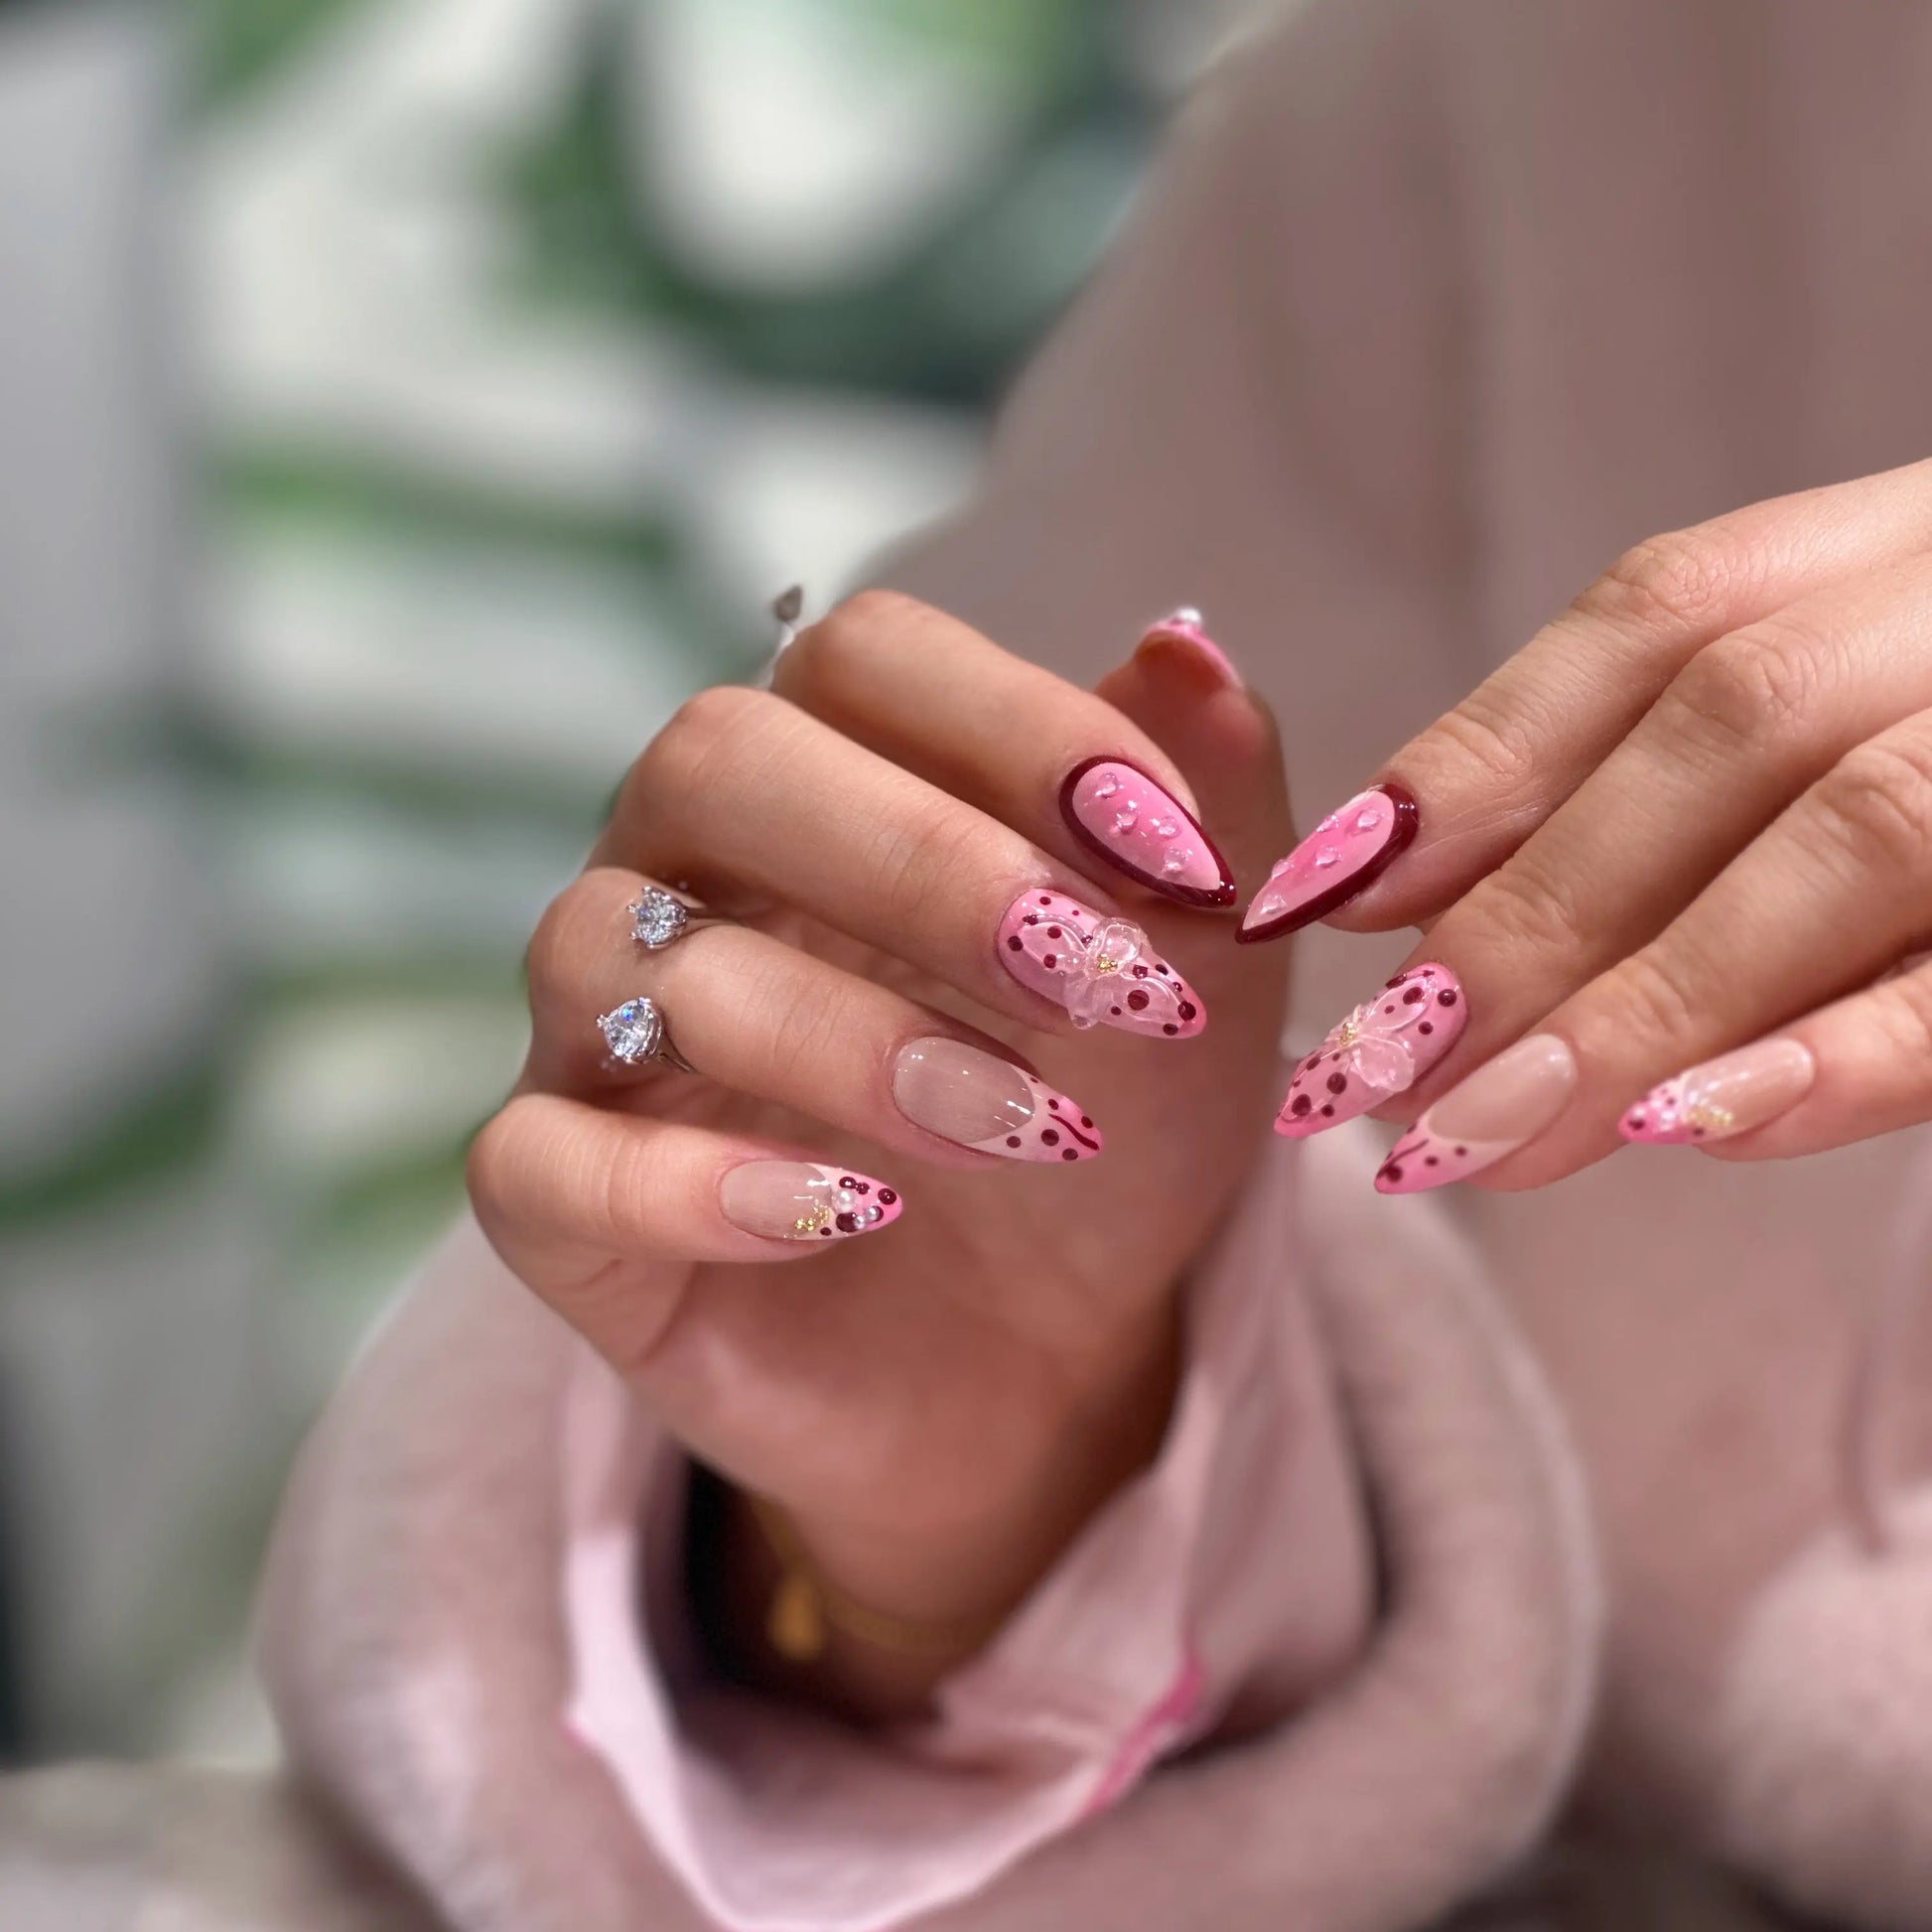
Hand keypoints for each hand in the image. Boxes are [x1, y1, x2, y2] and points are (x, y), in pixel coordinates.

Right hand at [468, 595, 1290, 1706]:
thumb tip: (1186, 643)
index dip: (1018, 726)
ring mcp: (604, 1032)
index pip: (862, 654)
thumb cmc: (1111, 1124)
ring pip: (613, 950)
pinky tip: (846, 1217)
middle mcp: (689, 872)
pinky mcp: (564, 1203)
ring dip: (846, 1037)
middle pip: (711, 758)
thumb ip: (1206, 808)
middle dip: (921, 861)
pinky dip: (687, 1187)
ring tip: (1028, 1129)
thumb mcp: (1201, 978)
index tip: (1175, 854)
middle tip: (1093, 979)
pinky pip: (539, 1160)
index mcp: (839, 779)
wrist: (1048, 1354)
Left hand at [1238, 458, 1931, 1192]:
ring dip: (1650, 1002)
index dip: (1474, 754)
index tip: (1309, 900)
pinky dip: (1853, 1050)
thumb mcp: (1848, 696)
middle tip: (1366, 1079)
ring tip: (1478, 1140)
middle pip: (1731, 724)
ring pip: (1863, 828)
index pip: (1661, 617)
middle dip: (1533, 915)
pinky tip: (1696, 1131)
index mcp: (1914, 536)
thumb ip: (1647, 765)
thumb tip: (1381, 886)